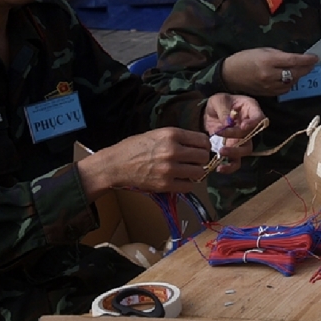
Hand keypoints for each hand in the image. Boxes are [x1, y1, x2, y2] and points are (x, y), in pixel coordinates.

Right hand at [76, 128, 211, 198]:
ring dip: (197, 172)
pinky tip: (181, 180)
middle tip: (195, 161)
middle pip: (203, 156)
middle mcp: (172, 150)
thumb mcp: (157, 134)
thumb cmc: (135, 147)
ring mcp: (169, 168)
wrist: (115, 164)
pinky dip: (188, 184)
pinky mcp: (164, 184)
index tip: (201, 149)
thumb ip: (178, 138)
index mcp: (171, 134)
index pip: (202, 140)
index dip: (204, 146)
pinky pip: (188, 186)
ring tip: (188, 171)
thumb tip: (199, 143)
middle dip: (202, 159)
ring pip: (199, 172)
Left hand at [203, 93, 264, 172]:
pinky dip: (229, 166)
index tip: (242, 126)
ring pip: (245, 150)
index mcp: (250, 110)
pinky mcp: (233, 148)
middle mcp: (250, 126)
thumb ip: (223, 111)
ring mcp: (243, 138)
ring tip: (221, 152)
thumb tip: (227, 124)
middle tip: (221, 136)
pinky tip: (219, 168)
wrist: (209, 112)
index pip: (259, 118)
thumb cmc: (218, 102)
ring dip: (234, 153)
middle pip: (251, 137)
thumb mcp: (219, 101)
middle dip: (238, 139)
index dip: (253, 124)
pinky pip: (236, 160)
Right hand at [221, 48, 318, 96]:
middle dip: (306, 68)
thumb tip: (294, 58)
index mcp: (268, 61)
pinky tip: (292, 78)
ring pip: (291, 83)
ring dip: (299, 76)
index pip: (293, 61)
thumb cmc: (245, 58)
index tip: (315, 57)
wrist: (230, 74)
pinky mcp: (268, 94)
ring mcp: (269, 86)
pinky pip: (284, 90)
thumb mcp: (263, 50)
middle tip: (312, 64)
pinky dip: (290, 84)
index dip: (307, 60)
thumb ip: (279, 55)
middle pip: (295, 73)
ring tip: (303, 70)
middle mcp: (270, 75)